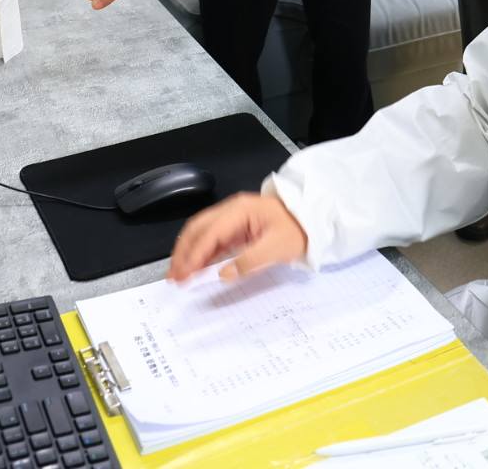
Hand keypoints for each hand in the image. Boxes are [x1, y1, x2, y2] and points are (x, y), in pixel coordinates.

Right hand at [168, 192, 307, 283]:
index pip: (209, 233)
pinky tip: (194, 266)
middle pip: (198, 229)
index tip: (183, 275)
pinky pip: (211, 237)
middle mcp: (232, 210)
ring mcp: (233, 217)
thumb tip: (224, 274)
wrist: (313, 219)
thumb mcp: (278, 247)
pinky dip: (199, 252)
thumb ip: (250, 261)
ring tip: (178, 274)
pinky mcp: (236, 226)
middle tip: (173, 277)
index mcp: (240, 210)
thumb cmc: (298, 229)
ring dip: (188, 252)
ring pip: (201, 232)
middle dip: (182, 252)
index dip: (194, 255)